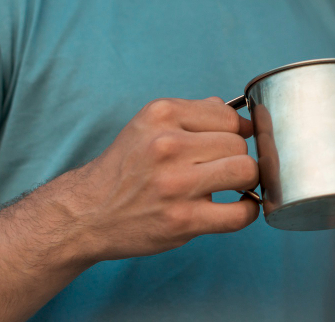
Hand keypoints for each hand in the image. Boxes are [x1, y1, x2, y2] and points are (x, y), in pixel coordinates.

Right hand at [55, 97, 258, 260]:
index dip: (236, 132)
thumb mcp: (149, 125)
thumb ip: (194, 114)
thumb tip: (239, 116)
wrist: (87, 213)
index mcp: (162, 114)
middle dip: (237, 157)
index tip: (231, 144)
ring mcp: (175, 184)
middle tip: (223, 169)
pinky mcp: (182, 220)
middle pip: (239, 144)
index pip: (229, 117)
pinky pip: (239, 213)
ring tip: (232, 186)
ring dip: (246, 181)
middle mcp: (167, 145)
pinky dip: (247, 211)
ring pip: (246, 171)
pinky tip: (236, 208)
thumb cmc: (125, 169)